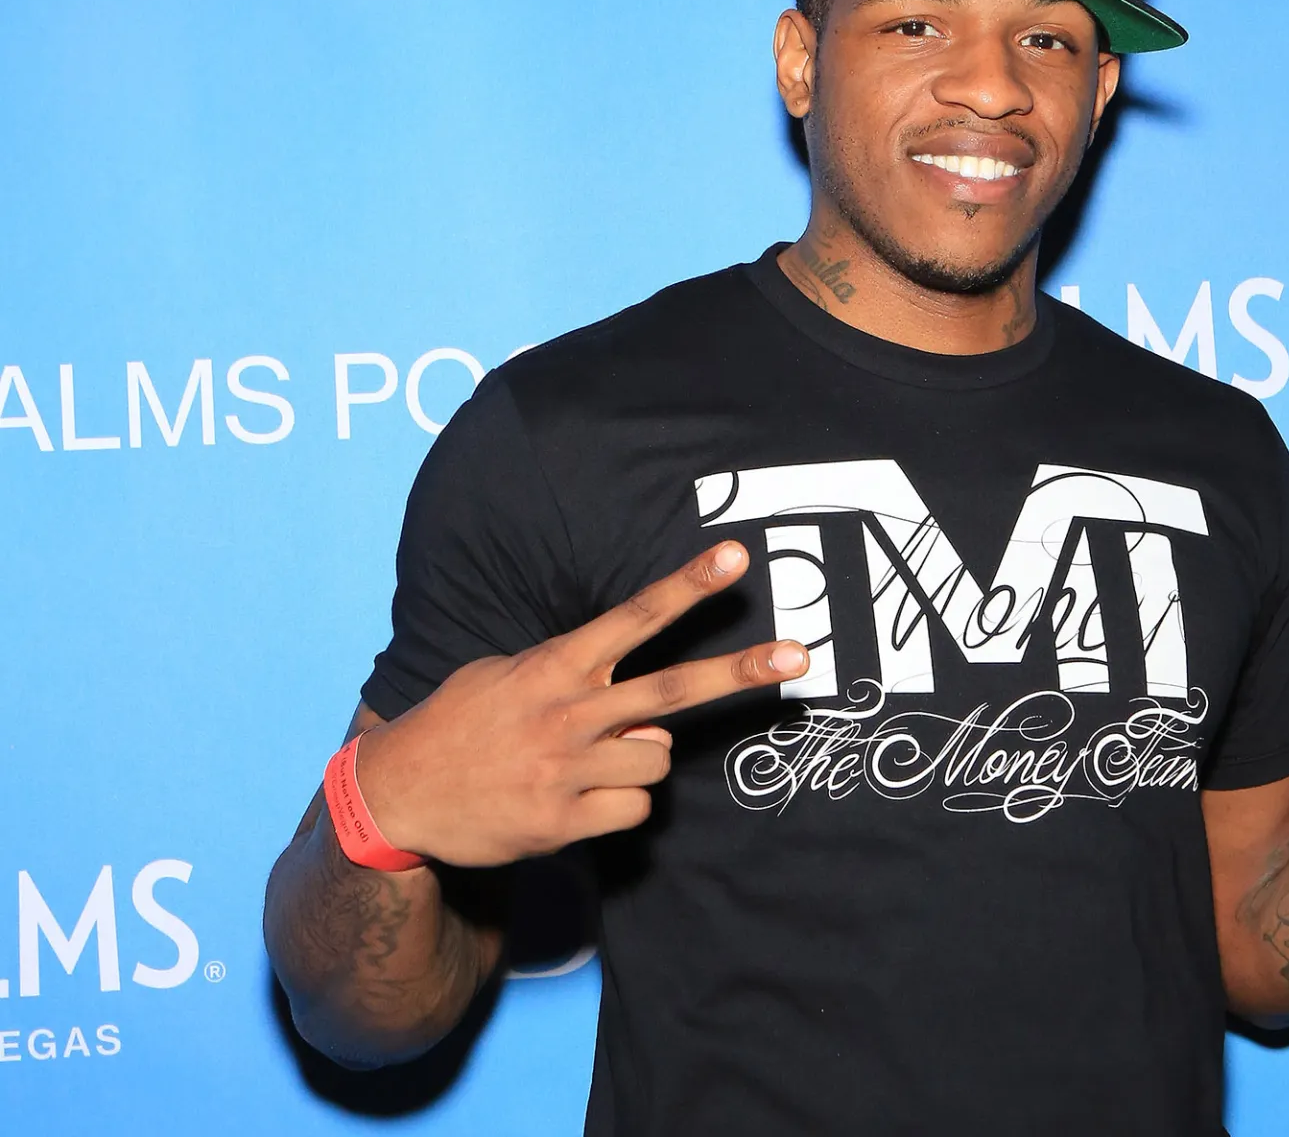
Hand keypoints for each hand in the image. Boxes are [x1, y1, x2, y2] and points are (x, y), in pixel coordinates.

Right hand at [355, 541, 805, 866]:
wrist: (397, 797)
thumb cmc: (464, 725)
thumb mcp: (506, 674)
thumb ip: (577, 680)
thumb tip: (649, 726)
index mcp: (555, 667)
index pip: (634, 616)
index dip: (687, 585)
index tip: (735, 557)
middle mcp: (567, 713)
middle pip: (671, 691)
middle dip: (739, 671)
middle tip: (800, 655)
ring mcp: (567, 770)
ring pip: (656, 763)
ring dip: (637, 764)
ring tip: (584, 763)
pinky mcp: (562, 822)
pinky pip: (633, 813)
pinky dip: (617, 808)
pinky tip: (572, 801)